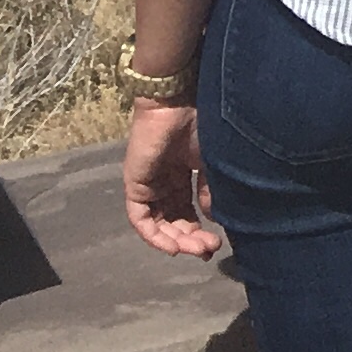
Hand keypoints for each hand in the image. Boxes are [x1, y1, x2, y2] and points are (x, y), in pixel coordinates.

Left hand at [122, 103, 221, 259]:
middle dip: (191, 239)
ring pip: (158, 224)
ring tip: (197, 249)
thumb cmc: (201, 123)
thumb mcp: (211, 161)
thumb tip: (212, 218)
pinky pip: (141, 219)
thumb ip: (209, 190)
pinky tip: (173, 245)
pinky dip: (155, 236)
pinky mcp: (135, 186)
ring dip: (176, 240)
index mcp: (181, 176)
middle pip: (173, 221)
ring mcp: (148, 186)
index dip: (200, 229)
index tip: (216, 243)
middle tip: (209, 250)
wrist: (177, 101)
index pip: (187, 211)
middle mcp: (163, 184)